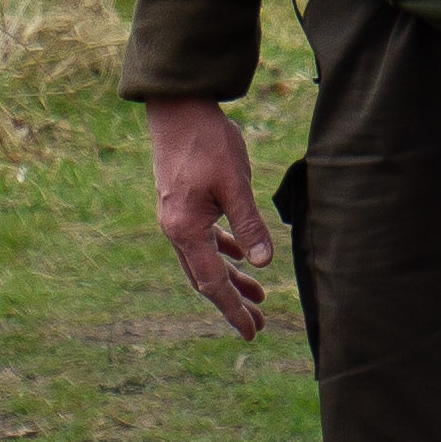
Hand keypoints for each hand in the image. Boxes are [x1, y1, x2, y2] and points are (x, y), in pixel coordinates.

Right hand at [146, 99, 273, 337]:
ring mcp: (176, 218)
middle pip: (206, 278)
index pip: (213, 283)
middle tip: (259, 324)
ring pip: (205, 260)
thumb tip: (264, 263)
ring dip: (231, 278)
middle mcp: (176, 230)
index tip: (252, 331)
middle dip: (232, 302)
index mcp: (186, 230)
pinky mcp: (182, 204)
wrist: (178, 109)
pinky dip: (223, 252)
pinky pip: (203, 240)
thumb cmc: (208, 143)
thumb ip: (249, 225)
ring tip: (259, 295)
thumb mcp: (236, 184)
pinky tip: (243, 256)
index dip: (233, 309)